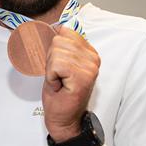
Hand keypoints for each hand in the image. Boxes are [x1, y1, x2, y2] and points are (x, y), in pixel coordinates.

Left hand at [42, 26, 99, 141]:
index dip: (54, 51)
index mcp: (90, 52)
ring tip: (60, 82)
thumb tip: (57, 26)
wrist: (63, 118)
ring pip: (56, 52)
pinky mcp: (83, 76)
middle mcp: (93, 58)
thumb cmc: (60, 94)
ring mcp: (90, 67)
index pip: (65, 32)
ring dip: (51, 70)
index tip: (60, 68)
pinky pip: (56, 64)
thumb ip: (61, 46)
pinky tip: (60, 86)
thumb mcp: (59, 64)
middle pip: (58, 41)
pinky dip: (51, 76)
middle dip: (51, 60)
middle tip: (59, 77)